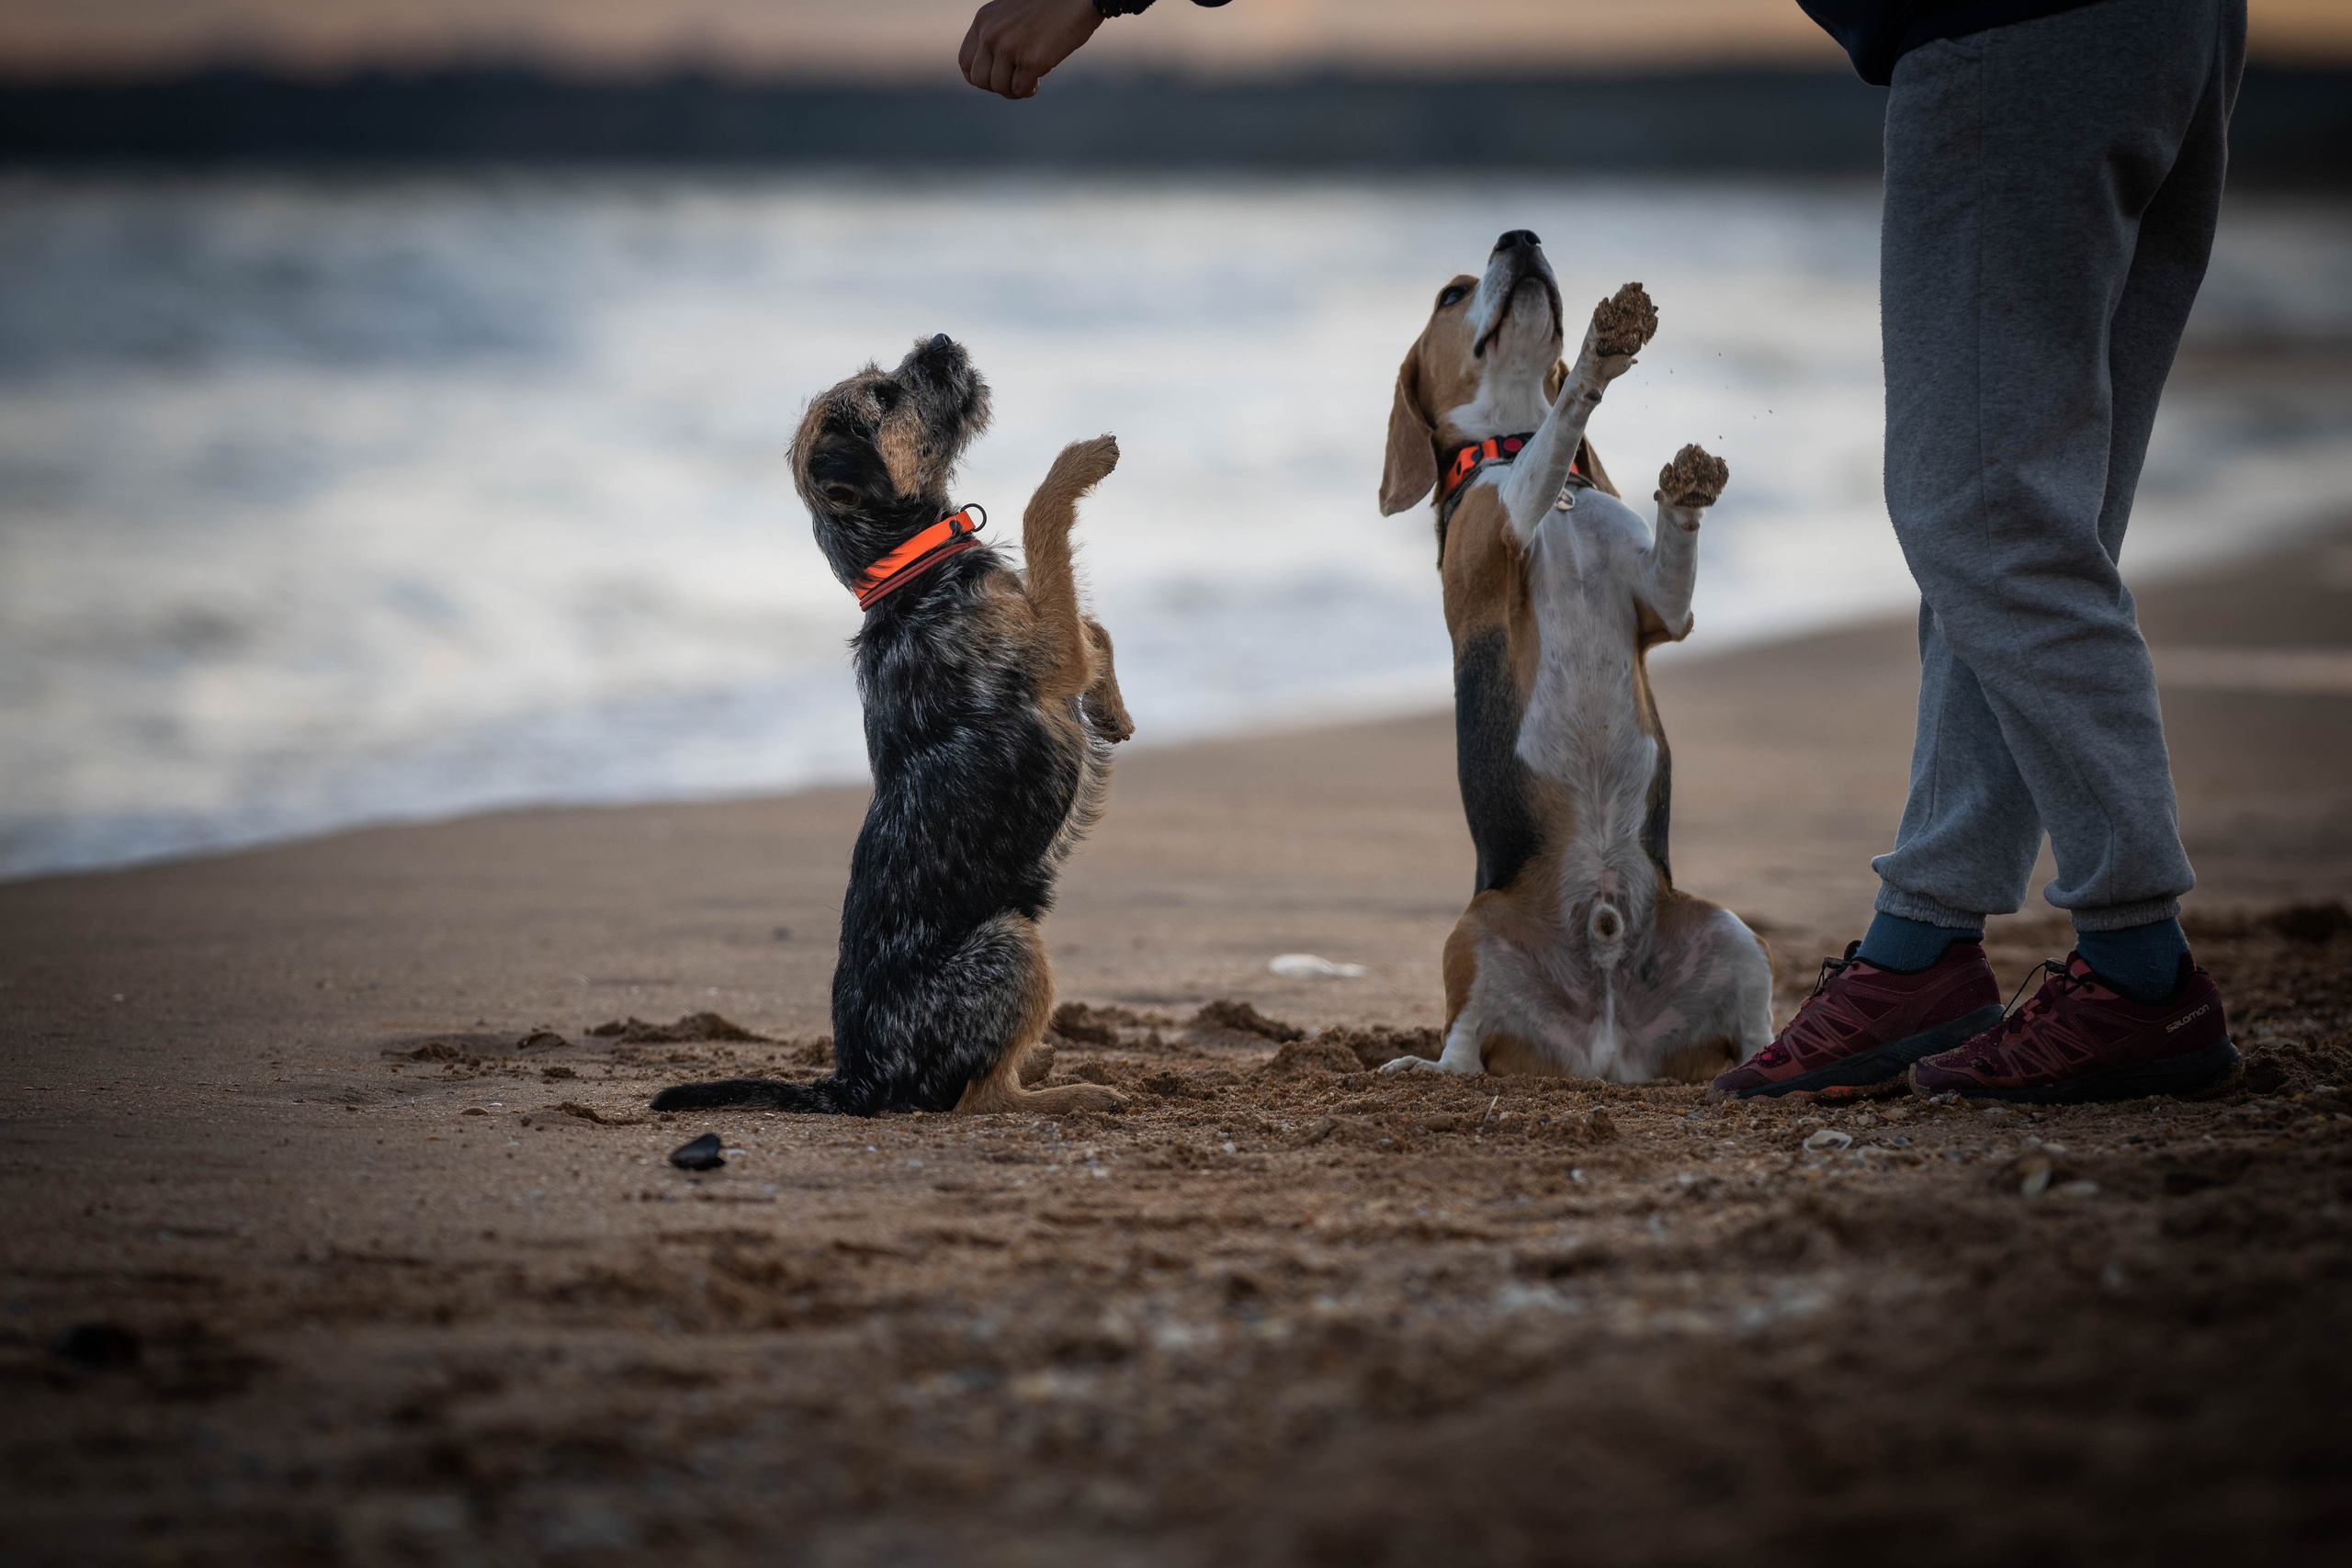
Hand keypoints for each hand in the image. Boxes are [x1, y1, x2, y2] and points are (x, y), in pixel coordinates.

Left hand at [960, 0, 1103, 99]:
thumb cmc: (1049, 7)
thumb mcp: (1010, 15)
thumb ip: (996, 35)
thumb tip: (992, 70)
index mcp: (983, 20)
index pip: (965, 62)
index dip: (980, 77)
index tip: (996, 77)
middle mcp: (991, 33)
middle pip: (980, 80)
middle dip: (997, 87)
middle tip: (1014, 81)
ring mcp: (1010, 46)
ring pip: (999, 88)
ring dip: (1014, 91)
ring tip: (1028, 81)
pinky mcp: (1031, 59)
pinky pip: (1020, 89)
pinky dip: (1029, 89)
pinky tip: (1038, 79)